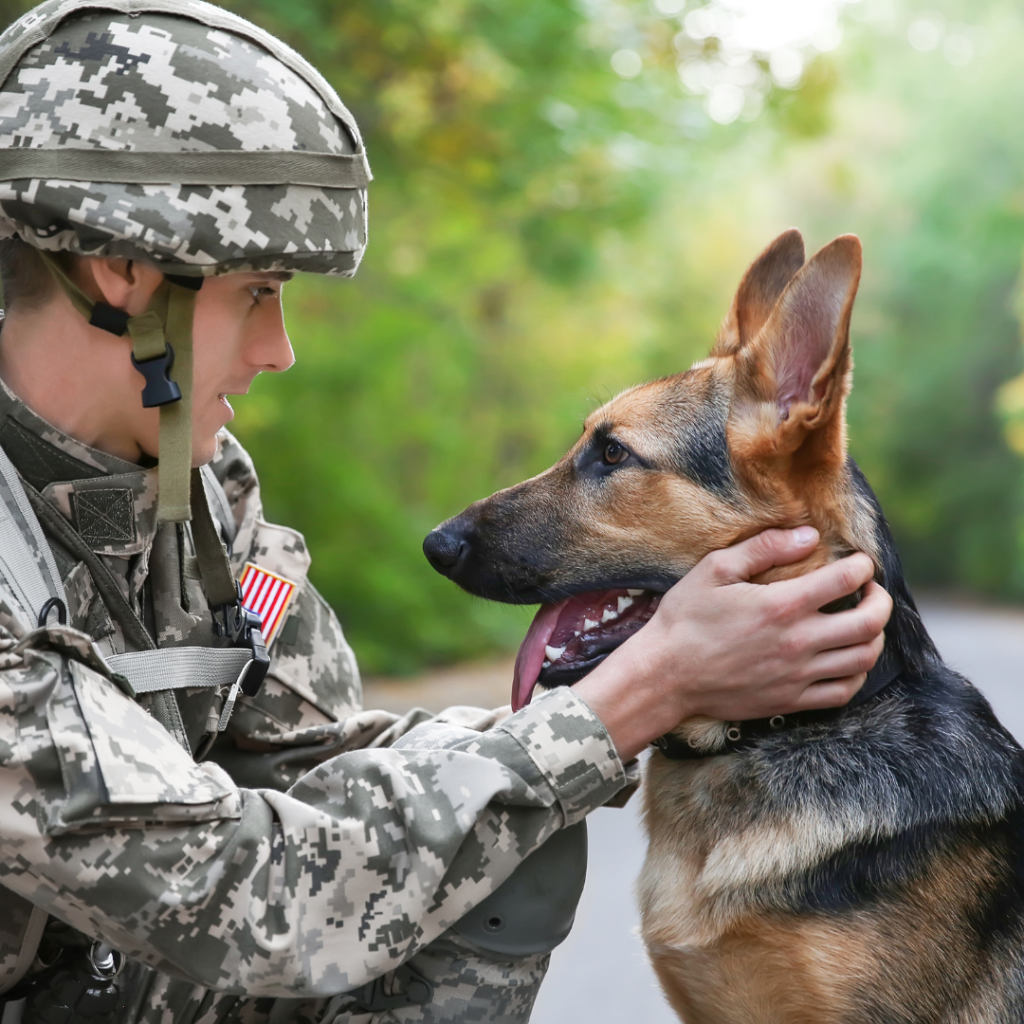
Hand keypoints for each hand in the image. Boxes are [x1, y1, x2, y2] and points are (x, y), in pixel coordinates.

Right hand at [573, 527, 892, 760]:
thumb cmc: (685, 618)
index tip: (858, 561)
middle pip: (869, 623)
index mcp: (782, 606)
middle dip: (880, 600)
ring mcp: (798, 675)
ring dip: (874, 636)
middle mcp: (798, 642)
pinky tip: (847, 658)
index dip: (861, 566)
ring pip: (864, 658)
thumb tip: (808, 535)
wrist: (665, 676)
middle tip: (870, 590)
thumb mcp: (714, 569)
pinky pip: (843, 691)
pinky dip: (857, 672)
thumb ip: (764, 548)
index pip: (846, 581)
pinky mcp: (791, 700)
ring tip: (864, 622)